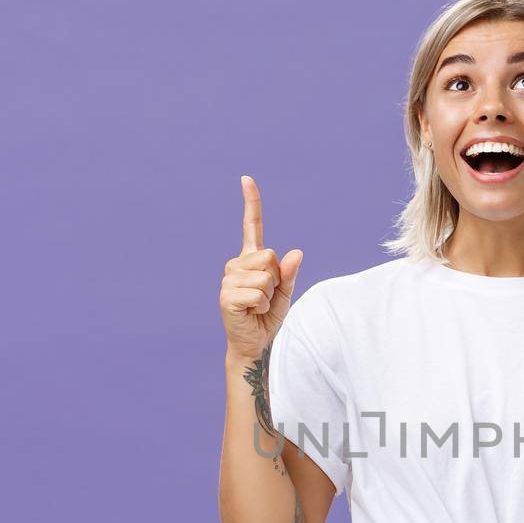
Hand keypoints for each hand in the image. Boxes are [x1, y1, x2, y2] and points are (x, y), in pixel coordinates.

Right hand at [221, 175, 303, 360]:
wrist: (255, 343)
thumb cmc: (267, 317)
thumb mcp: (285, 293)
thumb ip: (290, 273)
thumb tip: (296, 253)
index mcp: (250, 260)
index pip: (251, 226)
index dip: (251, 203)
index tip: (246, 179)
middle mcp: (236, 265)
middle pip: (269, 256)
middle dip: (276, 279)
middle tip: (265, 297)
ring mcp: (228, 279)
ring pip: (266, 276)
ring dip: (269, 295)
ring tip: (257, 306)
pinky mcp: (226, 296)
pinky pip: (258, 294)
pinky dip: (261, 306)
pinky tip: (250, 313)